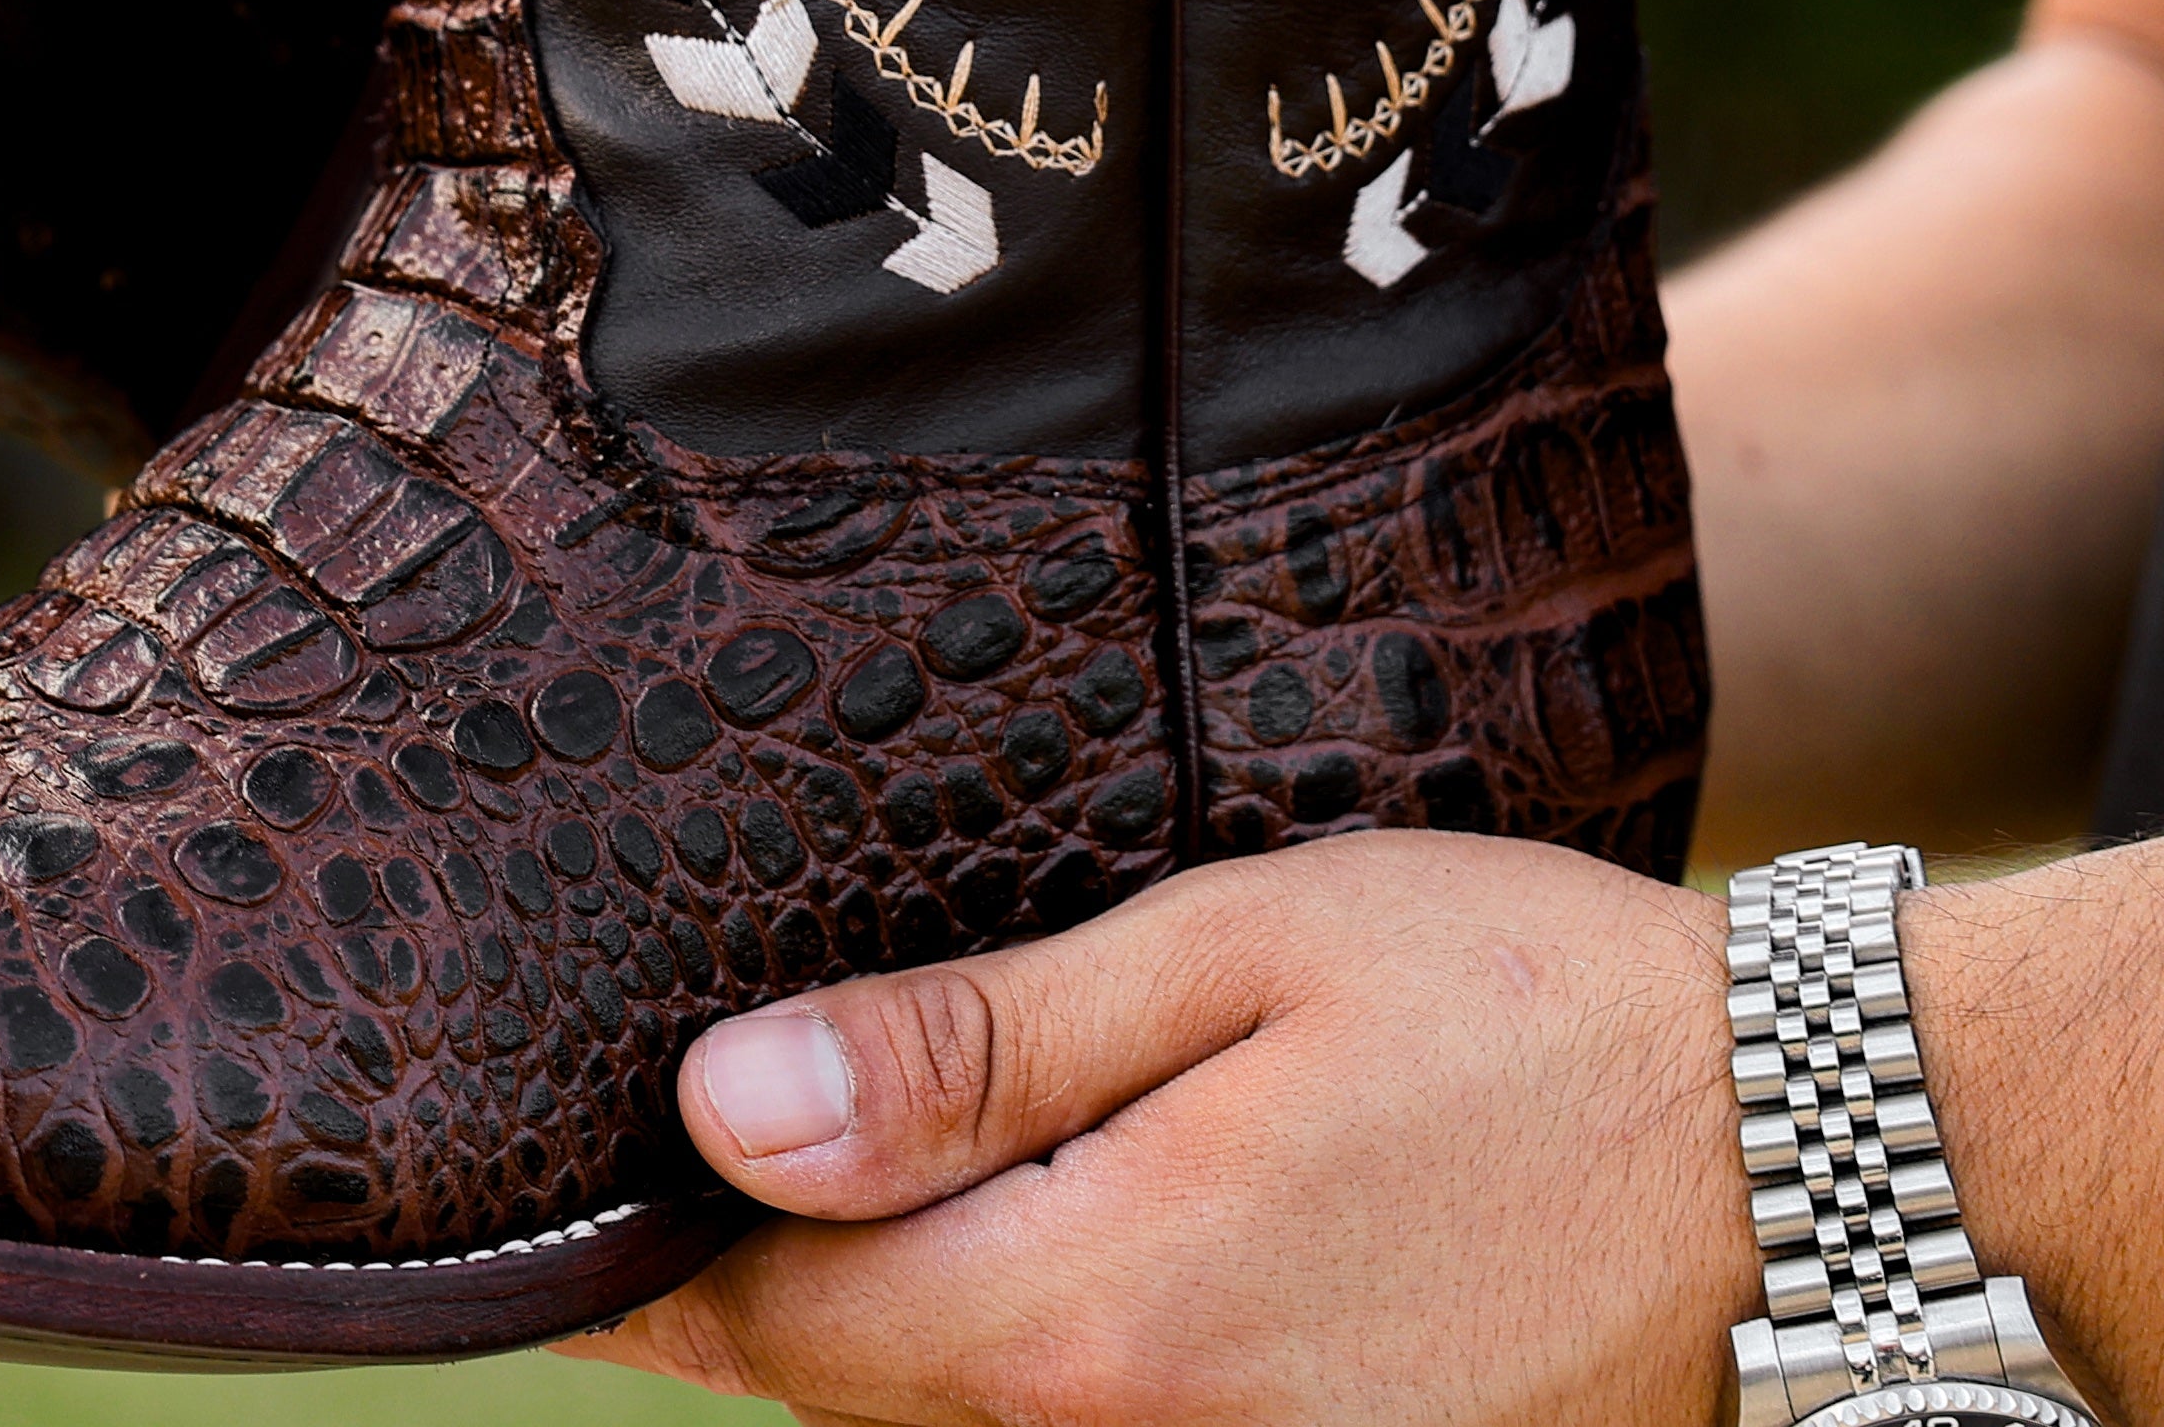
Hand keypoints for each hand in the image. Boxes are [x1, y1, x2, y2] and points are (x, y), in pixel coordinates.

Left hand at [564, 832, 1753, 1426]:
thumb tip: (722, 1109)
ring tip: (808, 1191)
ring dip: (875, 1332)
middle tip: (660, 1161)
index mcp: (1098, 1320)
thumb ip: (967, 1051)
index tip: (544, 1203)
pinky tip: (995, 1254)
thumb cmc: (1511, 1009)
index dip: (642, 1257)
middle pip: (852, 1391)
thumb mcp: (1223, 960)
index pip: (772, 1318)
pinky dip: (1004, 1369)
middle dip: (750, 1289)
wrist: (1802, 1159)